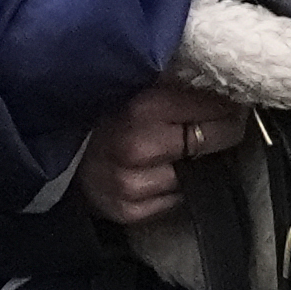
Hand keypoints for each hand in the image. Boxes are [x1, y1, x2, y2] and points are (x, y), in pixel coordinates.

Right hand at [75, 77, 248, 225]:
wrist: (57, 149)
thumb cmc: (101, 109)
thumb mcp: (135, 82)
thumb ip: (175, 78)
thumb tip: (226, 78)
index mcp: (143, 107)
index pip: (215, 107)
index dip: (228, 103)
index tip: (233, 101)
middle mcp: (138, 147)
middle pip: (213, 140)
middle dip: (221, 129)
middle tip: (222, 122)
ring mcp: (132, 183)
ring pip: (197, 173)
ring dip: (198, 161)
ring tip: (186, 148)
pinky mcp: (128, 211)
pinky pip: (175, 200)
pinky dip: (177, 187)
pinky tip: (163, 172)